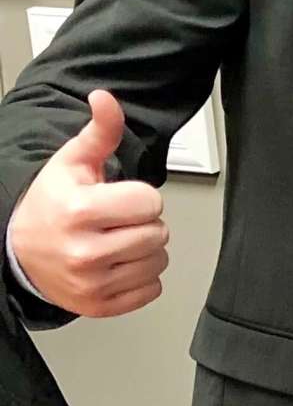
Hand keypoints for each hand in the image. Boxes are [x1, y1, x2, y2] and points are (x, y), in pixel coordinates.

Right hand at [7, 90, 168, 318]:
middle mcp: (84, 252)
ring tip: (116, 240)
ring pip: (159, 261)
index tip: (118, 198)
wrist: (20, 252)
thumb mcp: (72, 162)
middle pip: (159, 233)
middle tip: (116, 221)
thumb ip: (100, 131)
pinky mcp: (100, 307)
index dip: (139, 197)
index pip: (151, 202)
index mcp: (79, 211)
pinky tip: (117, 264)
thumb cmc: (52, 205)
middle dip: (144, 222)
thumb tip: (105, 99)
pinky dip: (142, 277)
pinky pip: (152, 290)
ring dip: (145, 249)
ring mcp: (92, 284)